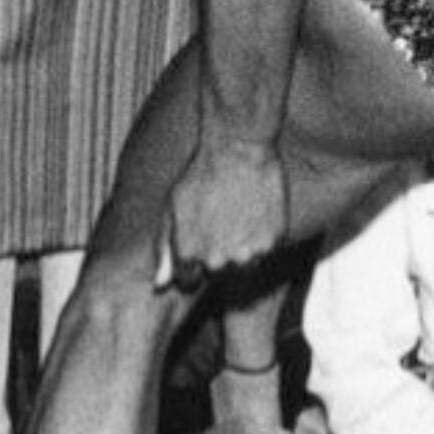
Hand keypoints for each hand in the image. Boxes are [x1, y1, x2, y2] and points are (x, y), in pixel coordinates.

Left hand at [156, 133, 286, 287]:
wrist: (237, 148)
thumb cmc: (200, 175)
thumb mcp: (172, 210)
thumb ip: (165, 250)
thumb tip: (160, 285)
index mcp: (188, 255)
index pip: (190, 281)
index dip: (194, 262)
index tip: (201, 241)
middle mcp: (217, 260)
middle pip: (218, 273)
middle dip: (218, 255)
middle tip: (222, 223)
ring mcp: (248, 252)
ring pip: (245, 266)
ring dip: (243, 250)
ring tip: (239, 217)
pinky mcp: (273, 240)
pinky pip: (267, 250)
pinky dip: (263, 237)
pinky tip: (255, 212)